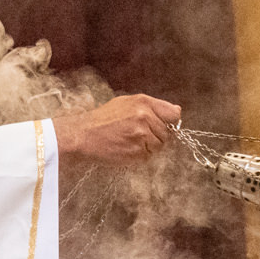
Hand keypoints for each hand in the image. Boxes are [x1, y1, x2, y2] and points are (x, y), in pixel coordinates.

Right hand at [52, 94, 181, 164]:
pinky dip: (140, 156)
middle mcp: (145, 117)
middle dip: (156, 136)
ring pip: (159, 146)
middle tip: (136, 135)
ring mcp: (142, 135)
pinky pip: (148, 156)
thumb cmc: (103, 120)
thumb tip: (176, 111)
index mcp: (143, 102)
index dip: (170, 122)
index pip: (173, 114)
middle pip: (167, 133)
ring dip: (148, 147)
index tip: (163, 125)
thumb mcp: (126, 103)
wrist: (83, 135)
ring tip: (129, 141)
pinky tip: (126, 148)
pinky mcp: (138, 151)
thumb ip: (151, 106)